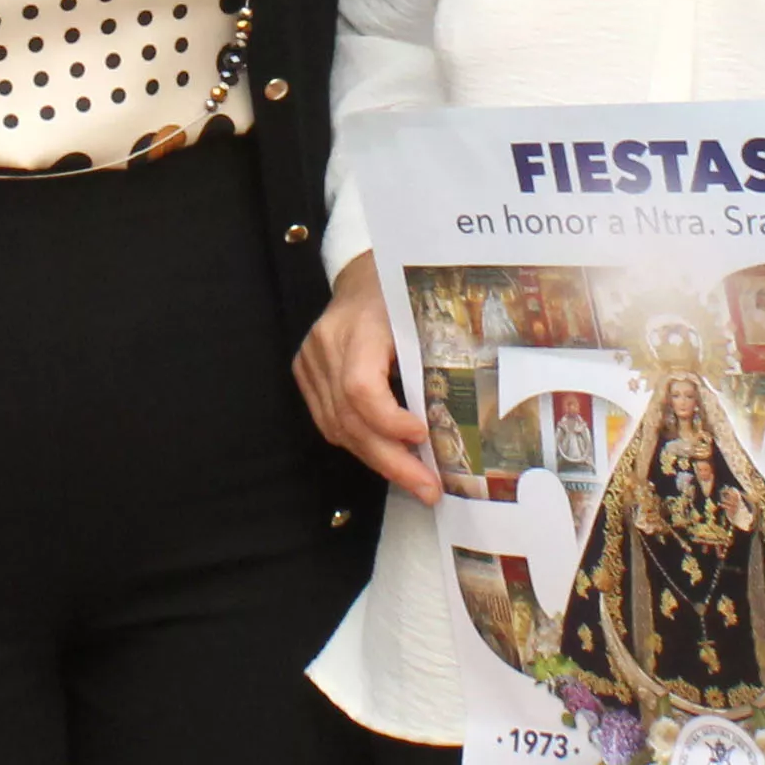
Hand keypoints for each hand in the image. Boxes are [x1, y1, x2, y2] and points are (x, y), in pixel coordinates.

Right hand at [291, 255, 436, 501]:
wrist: (362, 275)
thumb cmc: (403, 294)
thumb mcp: (425, 317)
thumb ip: (432, 362)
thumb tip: (459, 423)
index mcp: (359, 325)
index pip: (360, 386)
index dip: (388, 420)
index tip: (423, 436)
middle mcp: (326, 345)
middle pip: (349, 416)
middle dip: (391, 460)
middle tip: (427, 488)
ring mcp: (310, 361)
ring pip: (337, 427)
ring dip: (378, 460)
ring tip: (415, 482)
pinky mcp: (305, 373)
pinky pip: (330, 422)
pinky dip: (361, 444)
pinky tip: (390, 457)